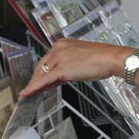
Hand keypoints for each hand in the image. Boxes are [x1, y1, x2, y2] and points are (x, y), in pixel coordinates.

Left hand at [18, 39, 136, 98]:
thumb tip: (64, 74)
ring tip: (28, 94)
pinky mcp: (62, 69)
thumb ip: (70, 65)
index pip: (47, 60)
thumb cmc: (103, 59)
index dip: (41, 72)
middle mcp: (59, 49)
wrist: (111, 58)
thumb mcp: (82, 60)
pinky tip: (28, 93)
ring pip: (41, 74)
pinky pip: (44, 80)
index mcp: (63, 44)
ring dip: (33, 85)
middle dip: (35, 79)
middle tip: (30, 90)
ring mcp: (59, 58)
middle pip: (42, 66)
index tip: (38, 80)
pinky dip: (34, 88)